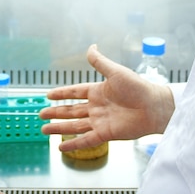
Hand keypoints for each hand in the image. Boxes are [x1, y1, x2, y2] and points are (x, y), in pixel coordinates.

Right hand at [39, 44, 175, 151]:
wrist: (154, 106)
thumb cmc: (138, 87)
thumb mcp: (115, 71)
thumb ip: (100, 62)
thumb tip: (91, 47)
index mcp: (98, 91)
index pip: (74, 92)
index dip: (62, 93)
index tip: (48, 95)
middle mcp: (97, 107)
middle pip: (71, 110)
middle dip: (55, 112)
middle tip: (41, 113)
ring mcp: (100, 121)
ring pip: (74, 126)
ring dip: (59, 128)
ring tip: (44, 130)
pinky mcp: (105, 134)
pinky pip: (86, 140)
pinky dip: (74, 144)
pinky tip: (61, 147)